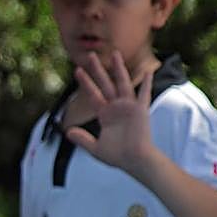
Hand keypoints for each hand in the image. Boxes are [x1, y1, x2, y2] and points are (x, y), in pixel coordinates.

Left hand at [66, 51, 159, 178]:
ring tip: (115, 54)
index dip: (85, 82)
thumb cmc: (118, 156)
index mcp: (105, 114)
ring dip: (119, 69)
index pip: (93, 94)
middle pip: (105, 84)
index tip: (77, 70)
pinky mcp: (141, 111)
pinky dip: (147, 83)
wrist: (134, 161)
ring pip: (122, 83)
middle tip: (90, 55)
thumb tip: (67, 132)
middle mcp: (116, 107)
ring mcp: (129, 107)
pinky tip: (148, 71)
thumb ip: (82, 139)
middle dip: (98, 70)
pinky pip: (144, 94)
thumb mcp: (95, 148)